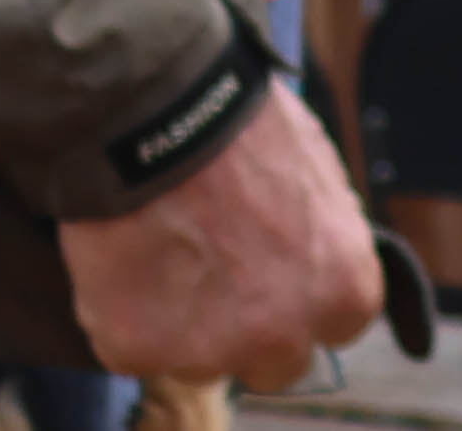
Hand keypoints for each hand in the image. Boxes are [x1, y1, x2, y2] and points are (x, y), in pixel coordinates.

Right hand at [61, 77, 382, 383]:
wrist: (148, 101)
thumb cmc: (235, 117)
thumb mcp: (316, 165)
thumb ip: (323, 230)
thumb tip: (317, 248)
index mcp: (344, 290)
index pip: (335, 326)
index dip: (300, 294)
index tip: (271, 267)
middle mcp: (285, 336)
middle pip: (273, 359)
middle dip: (249, 322)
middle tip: (211, 262)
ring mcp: (208, 351)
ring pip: (199, 358)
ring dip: (181, 318)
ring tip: (155, 244)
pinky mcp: (136, 348)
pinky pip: (129, 344)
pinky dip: (119, 308)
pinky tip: (116, 251)